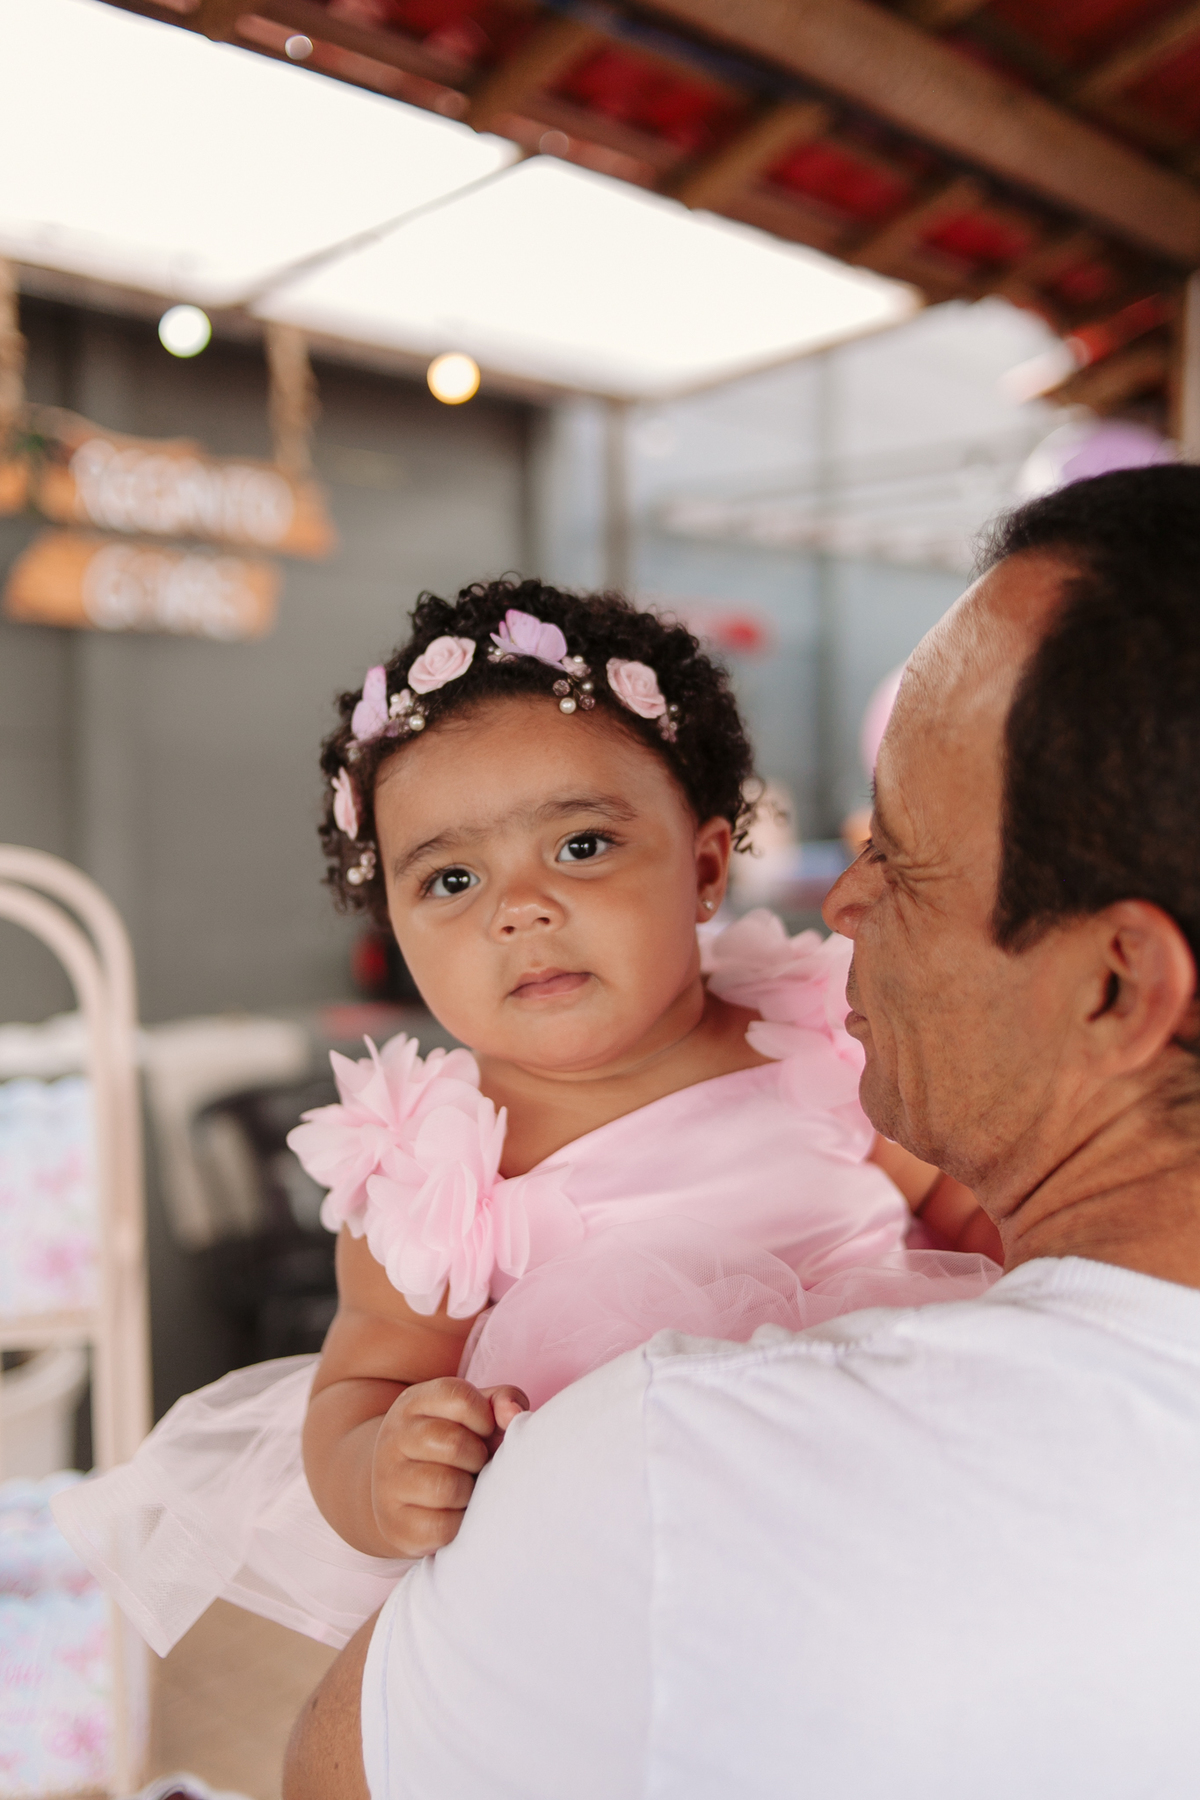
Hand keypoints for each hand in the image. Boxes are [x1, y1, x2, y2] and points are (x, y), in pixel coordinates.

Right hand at [370, 1377, 528, 1557]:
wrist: (397, 1493)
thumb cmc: (450, 1448)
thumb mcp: (473, 1415)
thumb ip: (502, 1402)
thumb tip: (514, 1414)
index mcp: (414, 1404)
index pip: (458, 1398)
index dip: (485, 1418)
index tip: (485, 1432)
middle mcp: (394, 1439)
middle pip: (454, 1444)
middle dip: (478, 1458)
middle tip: (475, 1465)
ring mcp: (389, 1483)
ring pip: (446, 1487)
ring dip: (470, 1492)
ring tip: (466, 1489)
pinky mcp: (396, 1526)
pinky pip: (442, 1526)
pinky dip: (459, 1524)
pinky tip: (454, 1514)